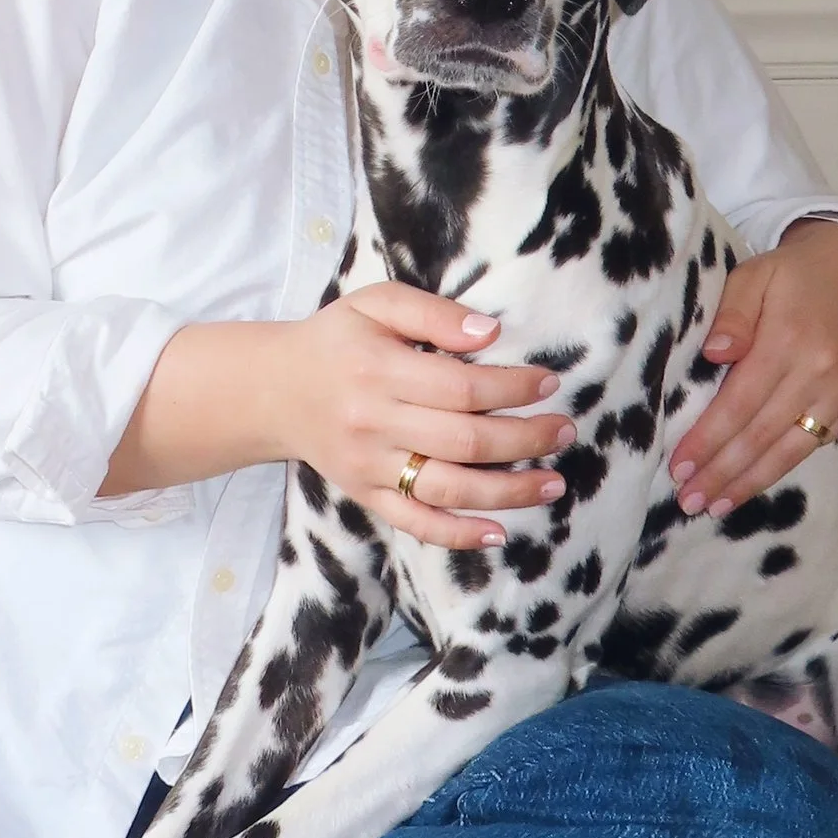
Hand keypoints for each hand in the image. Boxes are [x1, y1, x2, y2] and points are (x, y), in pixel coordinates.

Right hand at [116, 288, 570, 549]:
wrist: (273, 390)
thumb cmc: (336, 339)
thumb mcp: (375, 303)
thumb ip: (432, 313)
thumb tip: (489, 332)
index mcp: (378, 369)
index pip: (461, 387)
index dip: (512, 387)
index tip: (549, 382)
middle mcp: (374, 422)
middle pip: (463, 440)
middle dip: (524, 439)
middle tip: (564, 431)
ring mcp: (370, 465)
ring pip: (447, 489)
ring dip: (507, 491)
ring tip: (553, 483)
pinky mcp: (366, 494)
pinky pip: (414, 523)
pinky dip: (457, 534)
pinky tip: (498, 533)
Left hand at [670, 218, 837, 517]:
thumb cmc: (797, 273)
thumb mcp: (758, 273)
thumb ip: (732, 312)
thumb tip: (713, 354)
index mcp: (789, 339)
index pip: (739, 403)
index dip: (707, 440)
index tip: (677, 467)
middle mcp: (821, 373)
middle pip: (761, 435)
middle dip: (721, 473)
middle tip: (687, 501)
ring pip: (790, 451)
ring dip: (749, 483)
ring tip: (713, 506)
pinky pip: (814, 445)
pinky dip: (780, 468)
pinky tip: (752, 484)